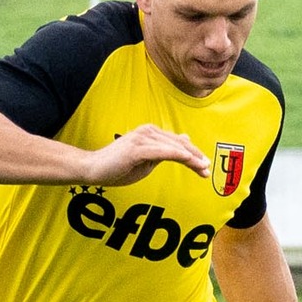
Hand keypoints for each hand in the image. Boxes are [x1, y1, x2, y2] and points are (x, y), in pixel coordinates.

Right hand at [81, 125, 209, 185]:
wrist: (93, 169)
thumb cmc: (117, 167)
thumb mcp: (146, 160)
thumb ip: (164, 152)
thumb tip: (183, 141)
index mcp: (151, 133)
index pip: (177, 143)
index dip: (193, 154)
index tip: (205, 167)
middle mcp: (148, 131)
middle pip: (179, 144)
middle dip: (196, 156)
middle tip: (207, 169)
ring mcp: (142, 138)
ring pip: (174, 147)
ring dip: (191, 158)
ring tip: (203, 168)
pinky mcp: (137, 148)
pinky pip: (163, 152)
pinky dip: (178, 155)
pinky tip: (189, 161)